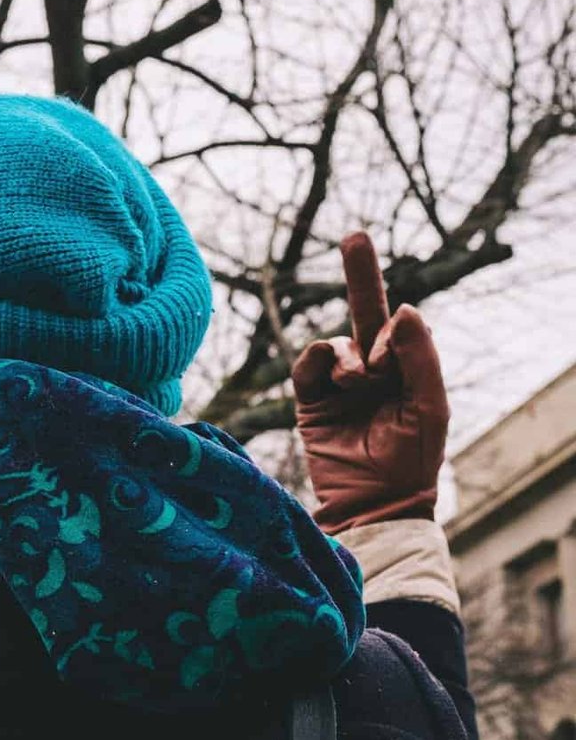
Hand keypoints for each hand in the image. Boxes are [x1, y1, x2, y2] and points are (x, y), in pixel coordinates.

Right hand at [290, 232, 448, 534]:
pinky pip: (310, 360)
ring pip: (339, 341)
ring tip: (359, 382)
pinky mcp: (310, 397)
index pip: (401, 329)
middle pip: (366, 311)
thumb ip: (419, 356)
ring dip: (351, 356)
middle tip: (355, 236)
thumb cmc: (411, 459)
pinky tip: (334, 376)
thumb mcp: (429, 405)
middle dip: (361, 272)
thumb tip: (405, 308)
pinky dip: (321, 358)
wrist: (372, 503)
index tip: (389, 358)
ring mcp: (339, 382)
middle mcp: (373, 370)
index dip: (396, 333)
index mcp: (407, 371)